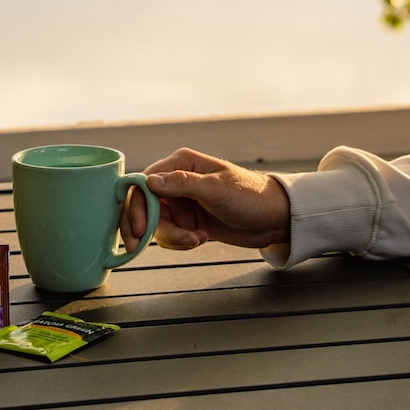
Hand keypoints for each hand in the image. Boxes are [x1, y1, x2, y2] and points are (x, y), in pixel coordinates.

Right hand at [121, 148, 290, 250]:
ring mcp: (182, 202)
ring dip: (172, 236)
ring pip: (157, 223)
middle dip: (146, 226)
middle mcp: (177, 181)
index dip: (136, 205)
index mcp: (181, 163)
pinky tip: (200, 239)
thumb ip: (182, 184)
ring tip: (195, 239)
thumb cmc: (250, 195)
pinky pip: (171, 233)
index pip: (144, 182)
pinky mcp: (189, 220)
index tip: (139, 228)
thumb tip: (149, 181)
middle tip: (141, 246)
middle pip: (145, 204)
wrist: (273, 219)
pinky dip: (180, 241)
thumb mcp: (216, 189)